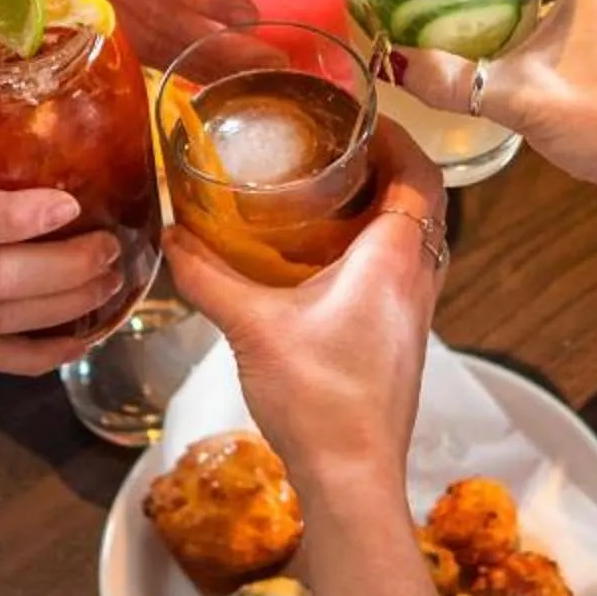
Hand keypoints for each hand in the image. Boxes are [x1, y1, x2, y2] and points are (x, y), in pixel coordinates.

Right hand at [35, 0, 252, 61]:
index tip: (250, 11)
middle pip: (150, 16)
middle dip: (213, 45)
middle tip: (272, 58)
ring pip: (143, 41)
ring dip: (201, 63)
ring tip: (259, 69)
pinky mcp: (90, 6)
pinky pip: (137, 44)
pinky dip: (180, 61)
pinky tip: (220, 70)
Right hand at [161, 120, 446, 488]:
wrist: (352, 478)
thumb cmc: (318, 400)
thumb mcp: (251, 327)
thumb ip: (207, 277)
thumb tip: (172, 235)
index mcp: (393, 260)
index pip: (420, 175)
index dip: (398, 137)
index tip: (360, 117)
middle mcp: (416, 280)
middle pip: (424, 203)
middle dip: (389, 168)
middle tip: (339, 149)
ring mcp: (415, 315)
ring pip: (416, 241)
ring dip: (385, 211)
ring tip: (331, 195)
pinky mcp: (401, 343)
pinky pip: (401, 274)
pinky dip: (376, 251)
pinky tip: (326, 261)